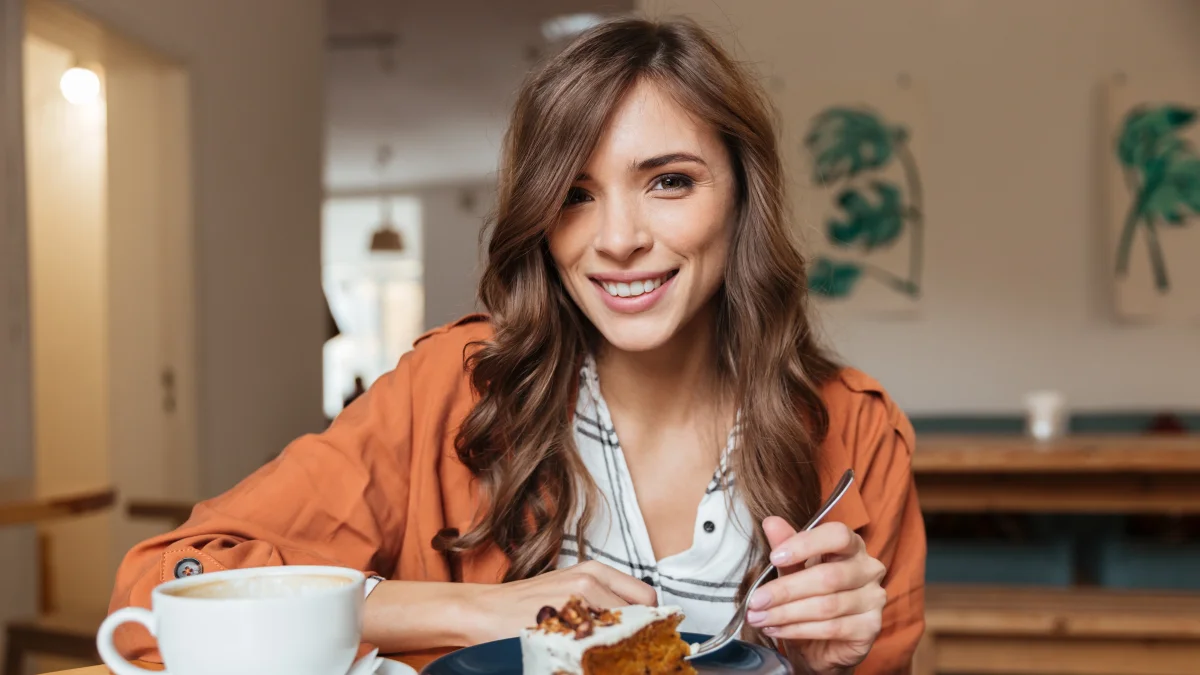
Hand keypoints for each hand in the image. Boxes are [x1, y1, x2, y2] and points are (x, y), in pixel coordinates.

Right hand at [467, 560, 656, 643]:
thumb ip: (602, 598)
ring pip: (623, 630)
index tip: (641, 634)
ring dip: (618, 644)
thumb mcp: (569, 590)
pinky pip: (599, 645)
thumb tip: (636, 620)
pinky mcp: (564, 621)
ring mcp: (577, 600)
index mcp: (595, 570)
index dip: (648, 619)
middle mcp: (590, 580)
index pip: (647, 596)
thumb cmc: (528, 604)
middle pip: (641, 614)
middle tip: (622, 647)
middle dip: (636, 633)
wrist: (486, 611)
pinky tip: (583, 655)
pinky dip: (598, 654)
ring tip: (597, 650)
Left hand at [746, 518, 886, 674]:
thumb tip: (771, 522)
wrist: (823, 644)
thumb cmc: (810, 598)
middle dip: (785, 590)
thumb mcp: (793, 569)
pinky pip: (831, 628)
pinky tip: (776, 629)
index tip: (774, 557)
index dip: (805, 545)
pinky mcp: (870, 628)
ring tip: (758, 617)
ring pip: (826, 606)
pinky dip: (797, 630)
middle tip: (755, 600)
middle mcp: (869, 569)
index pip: (837, 535)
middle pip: (827, 576)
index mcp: (852, 546)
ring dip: (786, 613)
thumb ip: (785, 546)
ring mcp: (873, 599)